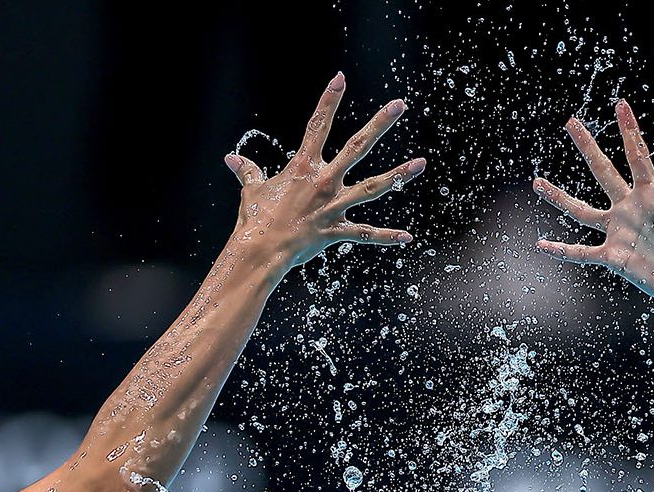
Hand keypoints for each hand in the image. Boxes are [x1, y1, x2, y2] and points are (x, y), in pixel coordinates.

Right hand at [225, 73, 425, 269]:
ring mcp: (333, 205)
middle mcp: (323, 181)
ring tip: (421, 163)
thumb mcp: (251, 190)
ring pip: (373, 187)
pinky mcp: (336, 231)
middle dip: (379, 124)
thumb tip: (232, 159)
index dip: (328, 100)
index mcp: (303, 166)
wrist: (259, 250)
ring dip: (398, 175)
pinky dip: (386, 236)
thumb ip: (247, 171)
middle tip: (399, 105)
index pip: (317, 125)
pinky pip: (365, 233)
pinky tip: (407, 236)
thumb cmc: (254, 220)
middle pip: (357, 147)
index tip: (340, 78)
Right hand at [533, 100, 653, 310]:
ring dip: (560, 198)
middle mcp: (631, 208)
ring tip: (538, 183)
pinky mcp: (613, 258)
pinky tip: (542, 245)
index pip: (638, 156)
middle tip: (571, 123)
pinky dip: (562, 250)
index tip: (620, 105)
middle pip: (603, 172)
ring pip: (582, 211)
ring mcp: (619, 232)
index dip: (629, 131)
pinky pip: (582, 253)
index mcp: (653, 196)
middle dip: (588, 147)